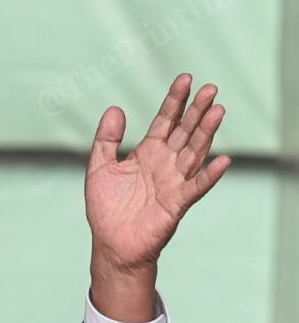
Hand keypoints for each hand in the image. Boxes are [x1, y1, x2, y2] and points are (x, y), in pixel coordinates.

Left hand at [84, 73, 229, 321]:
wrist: (111, 244)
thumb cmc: (106, 209)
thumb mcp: (99, 168)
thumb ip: (107, 139)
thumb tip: (115, 108)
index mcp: (147, 153)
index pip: (165, 121)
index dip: (174, 101)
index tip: (184, 78)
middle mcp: (165, 164)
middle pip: (184, 132)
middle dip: (196, 110)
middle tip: (210, 88)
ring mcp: (173, 182)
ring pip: (194, 152)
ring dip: (207, 133)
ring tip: (218, 110)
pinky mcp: (176, 203)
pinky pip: (196, 187)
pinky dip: (209, 175)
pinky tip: (223, 160)